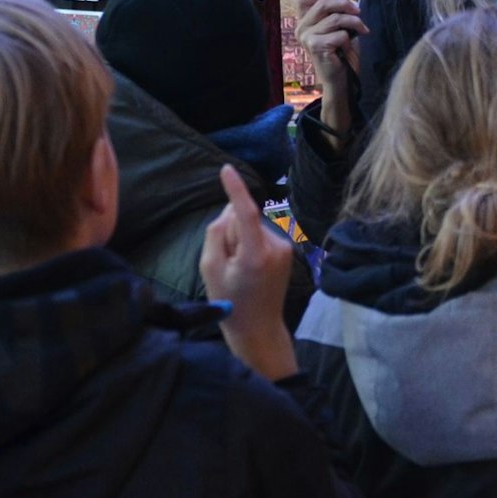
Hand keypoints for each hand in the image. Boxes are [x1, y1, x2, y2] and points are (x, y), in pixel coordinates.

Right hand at [200, 166, 298, 380]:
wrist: (258, 327)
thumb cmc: (229, 301)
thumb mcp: (209, 268)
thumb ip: (217, 234)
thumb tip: (231, 209)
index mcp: (255, 255)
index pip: (246, 213)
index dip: (235, 190)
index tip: (226, 170)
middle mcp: (276, 246)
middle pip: (242, 219)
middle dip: (230, 232)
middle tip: (227, 264)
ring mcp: (285, 247)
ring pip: (251, 226)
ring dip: (240, 240)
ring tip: (239, 270)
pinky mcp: (287, 249)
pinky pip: (259, 234)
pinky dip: (250, 245)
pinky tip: (250, 268)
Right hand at [294, 0, 366, 104]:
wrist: (340, 79)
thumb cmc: (340, 53)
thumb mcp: (336, 29)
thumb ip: (335, 14)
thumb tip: (348, 0)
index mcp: (303, 22)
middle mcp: (301, 28)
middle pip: (323, 4)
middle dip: (345, 5)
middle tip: (358, 11)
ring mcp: (306, 37)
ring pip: (335, 19)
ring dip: (354, 23)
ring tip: (362, 30)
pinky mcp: (316, 46)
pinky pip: (340, 34)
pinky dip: (349, 39)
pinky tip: (349, 47)